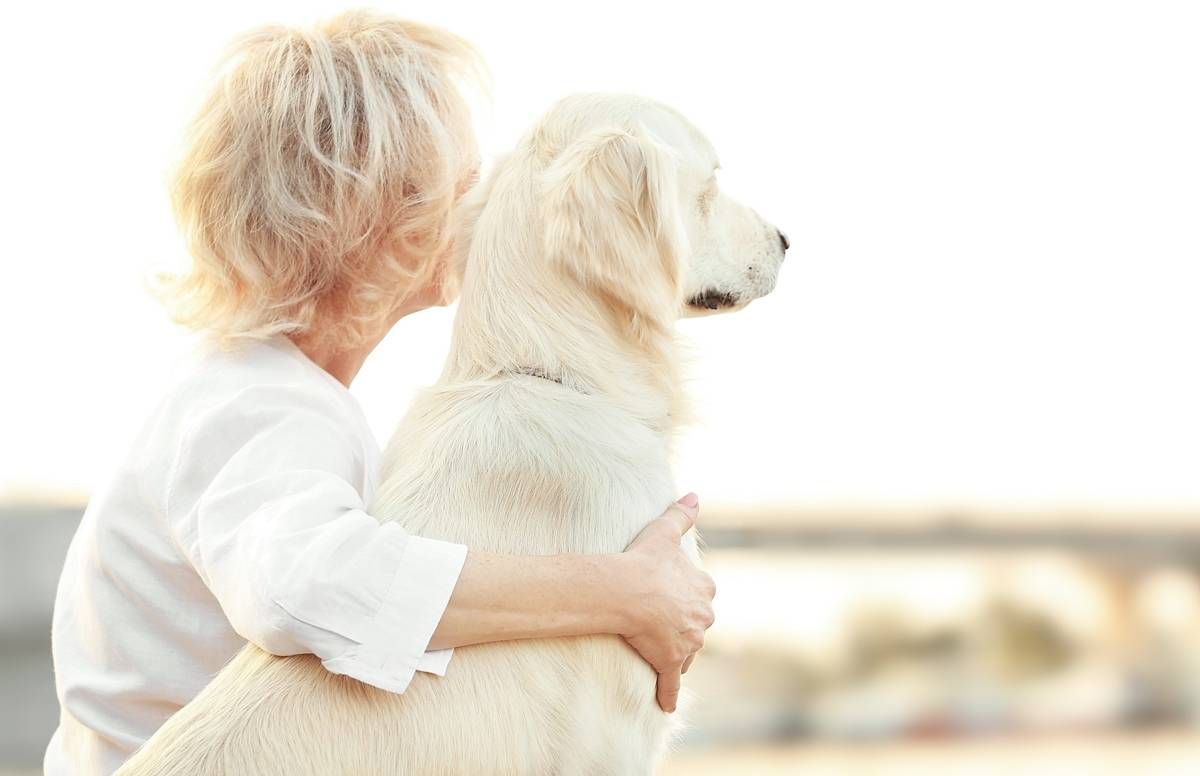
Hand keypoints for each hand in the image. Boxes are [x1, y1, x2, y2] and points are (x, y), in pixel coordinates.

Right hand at [618, 493, 715, 712]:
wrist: (627, 590)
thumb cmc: (645, 561)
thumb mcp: (665, 533)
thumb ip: (682, 514)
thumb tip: (695, 494)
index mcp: (703, 590)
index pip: (703, 596)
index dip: (690, 598)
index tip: (676, 599)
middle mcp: (702, 618)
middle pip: (698, 627)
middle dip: (686, 629)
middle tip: (666, 627)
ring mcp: (688, 643)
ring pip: (687, 654)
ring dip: (676, 656)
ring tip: (660, 656)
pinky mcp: (670, 662)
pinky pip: (671, 684)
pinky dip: (669, 695)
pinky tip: (666, 705)